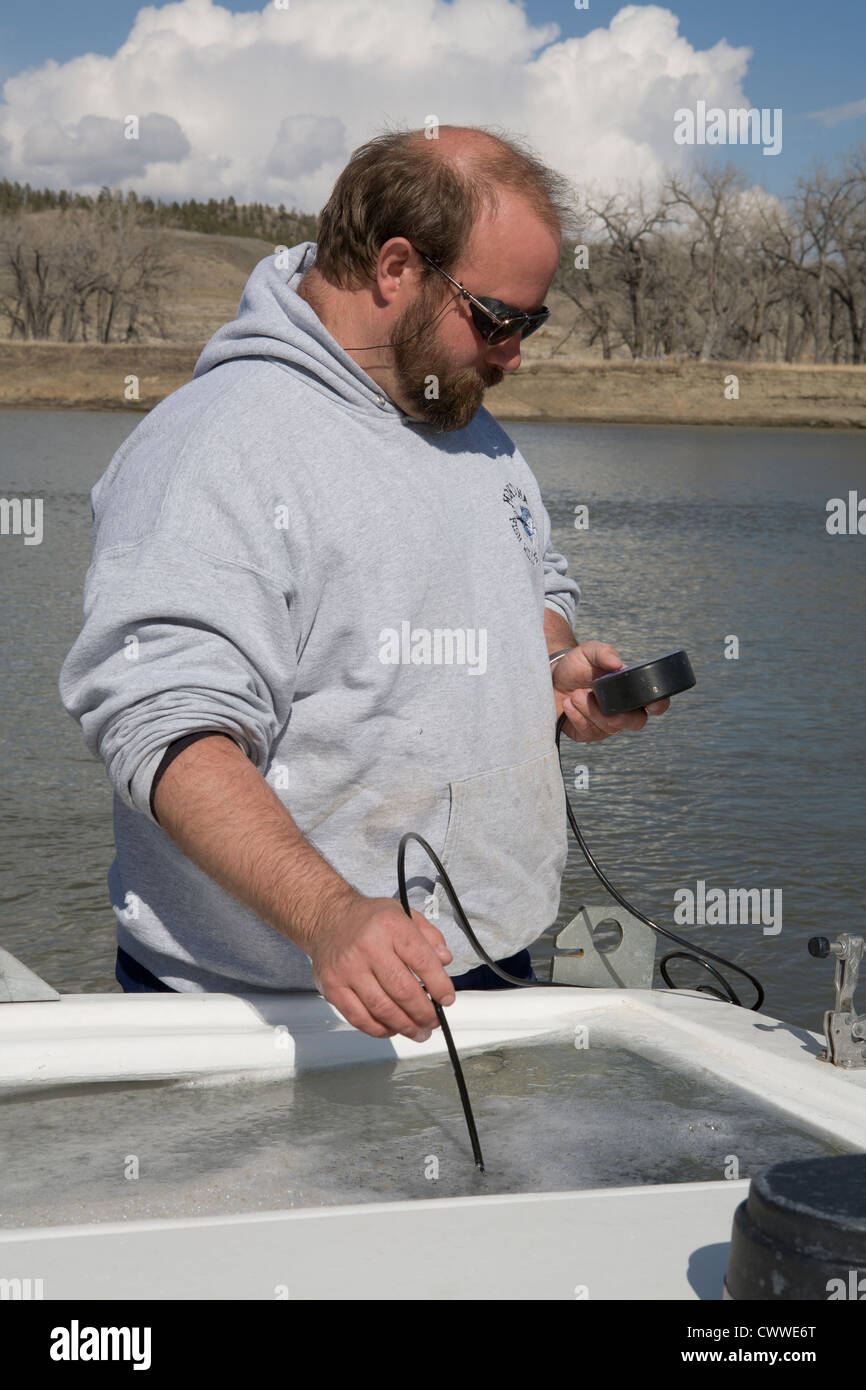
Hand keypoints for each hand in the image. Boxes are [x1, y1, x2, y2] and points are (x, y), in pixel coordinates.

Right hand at [308, 895, 455, 1041]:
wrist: (326, 919)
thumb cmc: (367, 919)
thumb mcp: (403, 914)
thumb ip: (429, 936)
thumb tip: (445, 960)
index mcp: (390, 926)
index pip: (422, 960)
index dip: (440, 985)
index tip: (447, 999)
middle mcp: (368, 947)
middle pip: (403, 990)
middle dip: (424, 1013)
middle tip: (433, 1021)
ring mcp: (348, 969)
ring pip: (382, 1009)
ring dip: (405, 1026)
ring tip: (418, 1031)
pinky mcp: (333, 987)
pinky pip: (359, 1018)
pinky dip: (379, 1029)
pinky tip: (392, 1029)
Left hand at [552, 639, 669, 742]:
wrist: (551, 678)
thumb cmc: (577, 665)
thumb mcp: (590, 652)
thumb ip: (604, 653)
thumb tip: (618, 664)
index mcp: (631, 691)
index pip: (655, 702)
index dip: (659, 705)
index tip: (651, 704)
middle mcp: (623, 710)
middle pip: (636, 722)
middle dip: (622, 718)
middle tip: (609, 712)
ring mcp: (606, 724)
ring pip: (609, 727)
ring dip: (591, 711)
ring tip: (575, 695)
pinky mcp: (588, 733)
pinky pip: (588, 731)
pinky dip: (577, 716)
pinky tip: (568, 705)